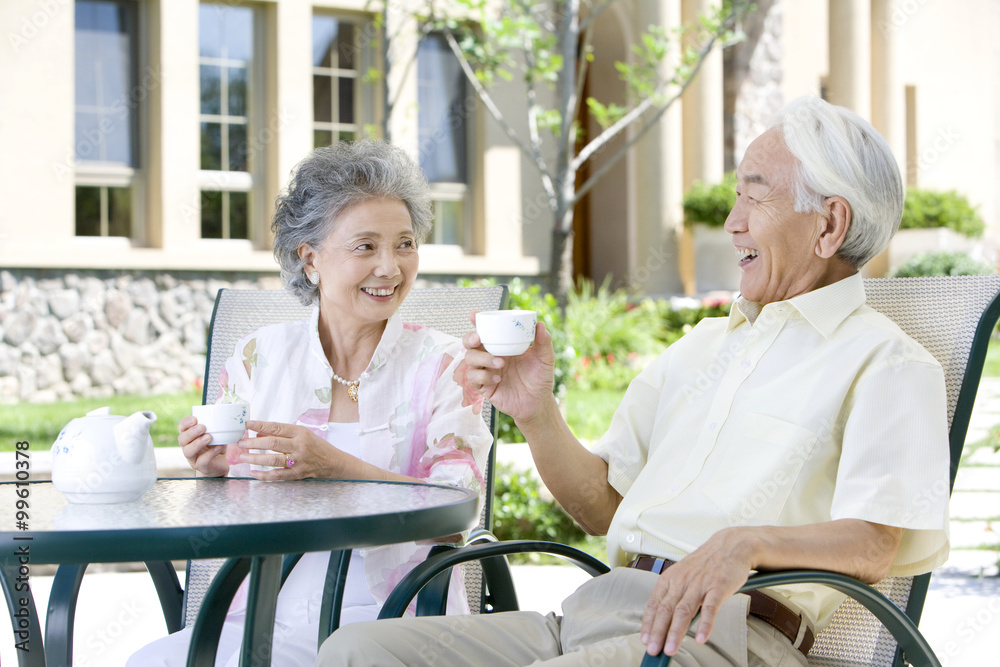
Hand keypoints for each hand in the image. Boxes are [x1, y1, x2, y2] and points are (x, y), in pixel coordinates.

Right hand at [178, 416, 228, 476]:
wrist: (220, 464)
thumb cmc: (216, 446)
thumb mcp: (216, 434)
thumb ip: (215, 426)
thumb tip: (221, 413)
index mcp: (190, 436)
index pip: (181, 428)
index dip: (185, 423)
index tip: (195, 419)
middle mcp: (188, 447)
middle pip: (182, 439)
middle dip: (191, 433)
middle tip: (202, 427)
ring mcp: (193, 458)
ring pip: (188, 451)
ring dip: (198, 443)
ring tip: (209, 437)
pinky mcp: (201, 467)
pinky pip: (202, 461)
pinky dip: (210, 453)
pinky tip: (218, 447)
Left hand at [237, 420, 355, 480]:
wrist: (333, 462)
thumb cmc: (316, 446)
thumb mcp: (302, 434)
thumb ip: (281, 434)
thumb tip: (258, 434)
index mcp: (300, 433)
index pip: (277, 428)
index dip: (260, 425)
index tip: (247, 424)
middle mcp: (299, 446)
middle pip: (273, 443)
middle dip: (254, 443)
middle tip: (240, 442)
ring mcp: (298, 461)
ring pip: (273, 460)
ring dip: (255, 458)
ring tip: (242, 457)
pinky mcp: (297, 474)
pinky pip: (277, 475)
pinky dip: (263, 475)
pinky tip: (252, 473)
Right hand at [461, 315, 555, 423]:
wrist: (539, 403)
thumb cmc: (540, 378)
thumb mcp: (545, 359)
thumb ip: (544, 342)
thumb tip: (540, 324)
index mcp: (502, 345)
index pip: (485, 331)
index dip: (476, 322)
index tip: (473, 315)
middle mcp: (490, 356)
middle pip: (469, 344)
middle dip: (469, 338)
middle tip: (478, 339)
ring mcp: (485, 371)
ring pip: (469, 359)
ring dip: (482, 358)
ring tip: (500, 363)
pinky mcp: (484, 387)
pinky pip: (474, 378)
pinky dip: (484, 376)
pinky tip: (498, 378)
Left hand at [640, 529, 753, 655]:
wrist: (730, 546)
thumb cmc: (706, 564)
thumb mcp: (683, 575)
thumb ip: (675, 596)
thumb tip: (666, 623)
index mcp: (670, 578)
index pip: (654, 603)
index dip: (648, 623)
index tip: (644, 639)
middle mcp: (682, 581)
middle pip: (666, 609)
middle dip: (657, 632)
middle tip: (653, 650)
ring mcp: (700, 584)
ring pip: (684, 611)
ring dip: (676, 632)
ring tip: (670, 649)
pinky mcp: (718, 587)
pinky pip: (710, 608)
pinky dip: (705, 624)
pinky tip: (701, 638)